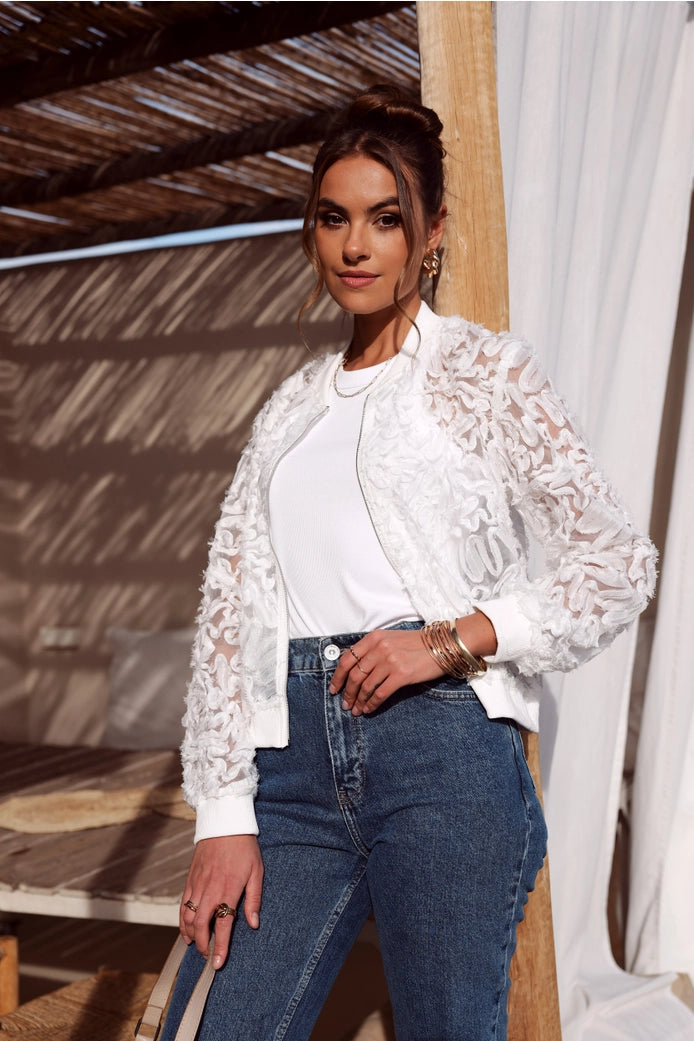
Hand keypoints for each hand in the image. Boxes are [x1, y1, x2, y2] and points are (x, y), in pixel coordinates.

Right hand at [180, 834, 263, 968]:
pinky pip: (182, 904)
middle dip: (202, 944)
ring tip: (196, 945)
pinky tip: (186, 928)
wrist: (224, 823)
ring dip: (190, 934)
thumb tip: (253, 924)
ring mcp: (197, 884)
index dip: (220, 947)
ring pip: (187, 916)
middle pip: (200, 925)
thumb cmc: (245, 847)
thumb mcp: (257, 872)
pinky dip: (182, 919)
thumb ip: (254, 900)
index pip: (223, 925)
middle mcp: (210, 890)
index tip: (218, 964)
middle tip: (208, 956)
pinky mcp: (190, 878)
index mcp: (229, 890)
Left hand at [328, 613, 496, 716]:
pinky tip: (369, 710)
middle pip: (354, 675)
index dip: (338, 676)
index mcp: (374, 638)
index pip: (347, 658)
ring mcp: (391, 661)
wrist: (443, 644)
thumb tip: (355, 668)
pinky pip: (380, 694)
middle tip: (345, 704)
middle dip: (347, 693)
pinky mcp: (402, 674)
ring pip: (366, 686)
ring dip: (359, 701)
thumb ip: (373, 649)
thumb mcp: (391, 639)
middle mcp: (379, 648)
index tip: (335, 689)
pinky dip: (372, 704)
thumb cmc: (417, 643)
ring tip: (357, 710)